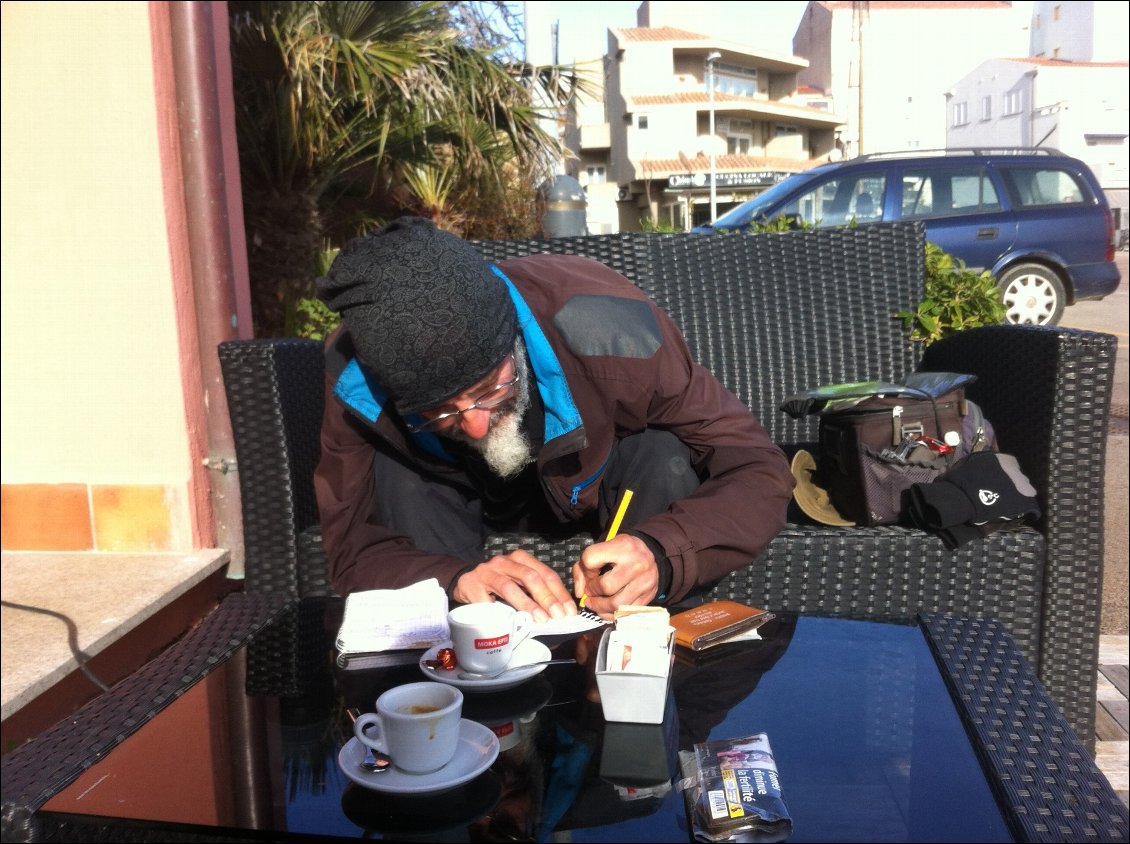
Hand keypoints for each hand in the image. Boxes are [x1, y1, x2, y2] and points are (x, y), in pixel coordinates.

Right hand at [452, 549, 576, 622]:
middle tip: (557, 616)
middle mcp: (504, 561)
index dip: (559, 592)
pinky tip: (505, 622)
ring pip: (509, 586)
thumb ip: (535, 593)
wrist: (465, 582)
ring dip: (526, 604)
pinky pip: (486, 600)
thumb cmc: (498, 586)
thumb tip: (558, 614)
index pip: (545, 573)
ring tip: (539, 619)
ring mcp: (487, 571)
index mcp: (520, 559)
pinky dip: (497, 612)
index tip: (569, 611)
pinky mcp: (470, 583)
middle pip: (529, 577)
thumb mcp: (519, 583)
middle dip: (546, 597)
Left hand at [571, 534, 657, 617]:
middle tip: (590, 593)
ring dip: (600, 607)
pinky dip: (612, 614)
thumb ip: (583, 567)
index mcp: (623, 546)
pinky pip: (626, 613)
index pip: (590, 560)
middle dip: (592, 592)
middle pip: (605, 586)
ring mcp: (645, 582)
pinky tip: (607, 610)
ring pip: (616, 604)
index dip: (585, 571)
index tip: (589, 574)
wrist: (648, 554)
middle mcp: (637, 564)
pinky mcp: (649, 596)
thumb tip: (579, 593)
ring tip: (595, 604)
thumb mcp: (602, 549)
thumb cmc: (621, 552)